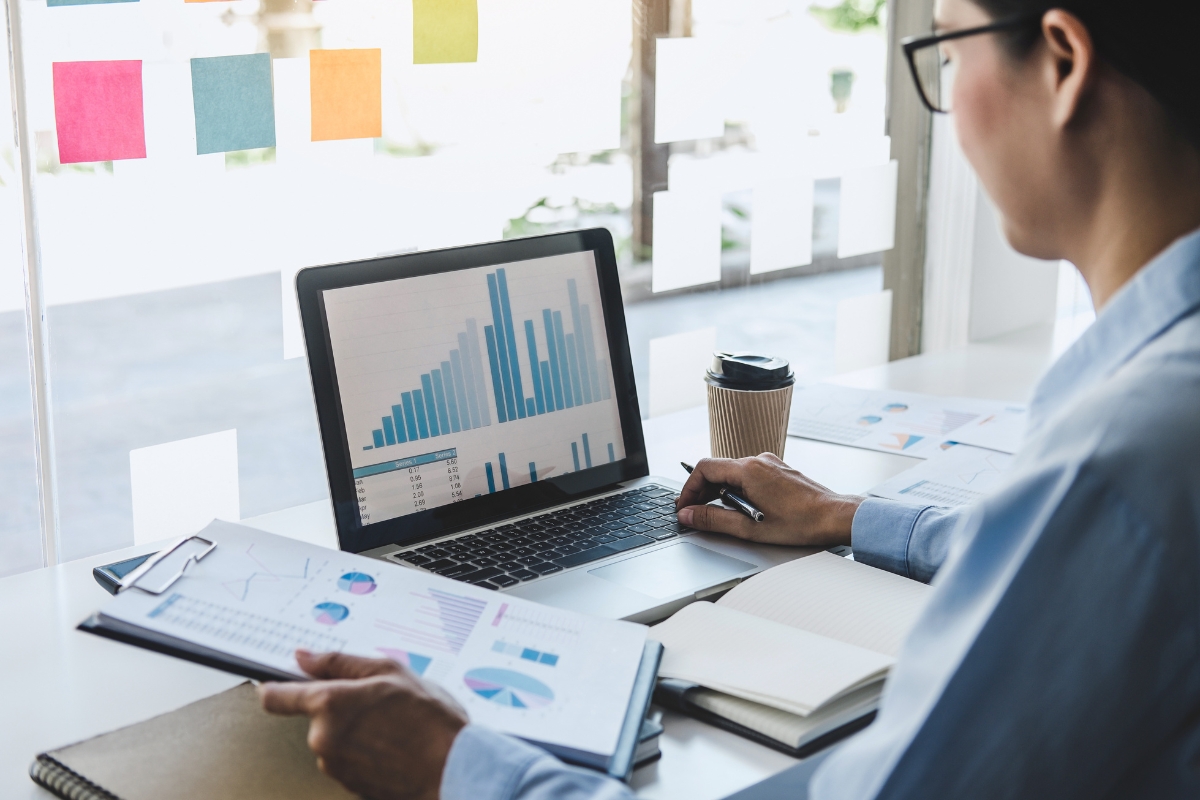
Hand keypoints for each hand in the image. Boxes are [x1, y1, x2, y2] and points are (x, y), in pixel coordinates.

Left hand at [259, 650, 467, 799]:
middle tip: (379, 702)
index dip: (276, 687)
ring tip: (395, 726)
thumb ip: (340, 663)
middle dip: (343, 708)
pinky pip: (349, 759)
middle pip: (318, 716)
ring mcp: (335, 766)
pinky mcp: (349, 785)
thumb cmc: (429, 720)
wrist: (454, 769)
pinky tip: (394, 745)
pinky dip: (366, 751)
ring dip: (356, 731)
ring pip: (335, 739)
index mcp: (329, 704)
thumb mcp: (390, 672)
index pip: (276, 696)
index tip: (281, 682)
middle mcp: (323, 738)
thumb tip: (305, 657)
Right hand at [675, 453, 861, 547]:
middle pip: (717, 470)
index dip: (689, 488)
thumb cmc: (800, 523)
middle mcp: (758, 460)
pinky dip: (739, 491)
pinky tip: (747, 510)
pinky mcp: (779, 471)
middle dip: (703, 493)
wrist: (835, 517)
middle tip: (698, 515)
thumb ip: (713, 520)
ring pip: (733, 474)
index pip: (704, 468)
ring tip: (727, 517)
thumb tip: (688, 515)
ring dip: (722, 493)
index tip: (685, 507)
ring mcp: (770, 464)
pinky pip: (749, 476)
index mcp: (748, 469)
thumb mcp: (749, 528)